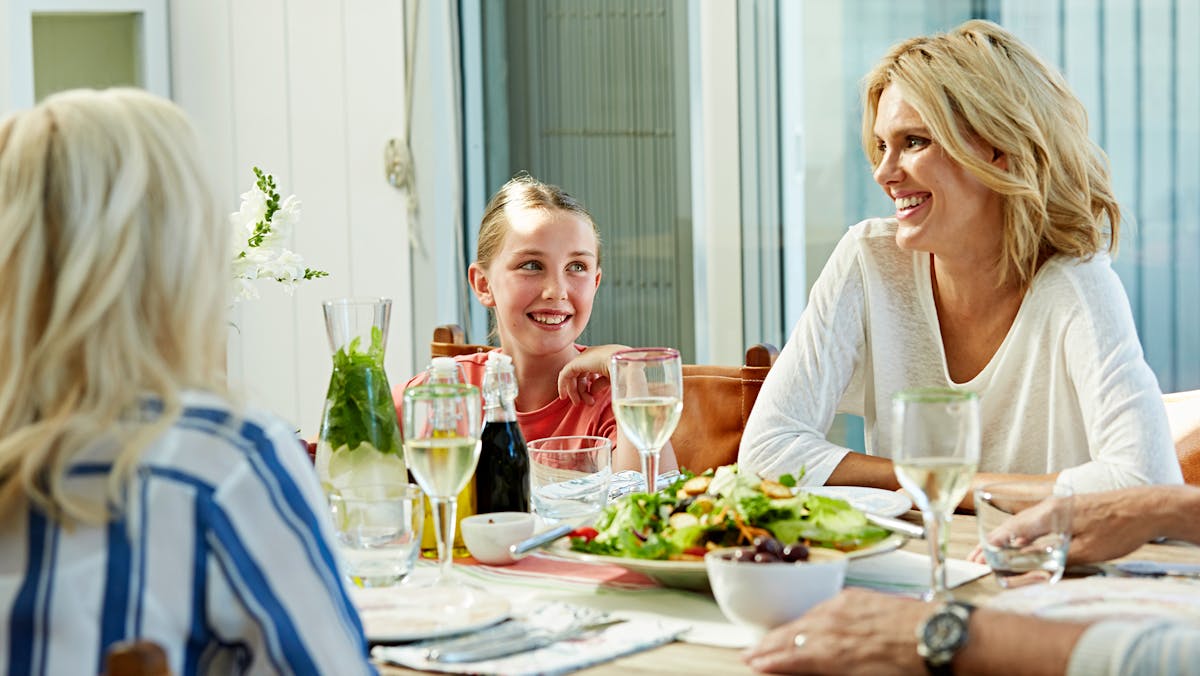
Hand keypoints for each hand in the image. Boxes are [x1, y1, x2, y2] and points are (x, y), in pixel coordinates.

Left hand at [556, 344, 627, 404]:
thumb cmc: (626, 371)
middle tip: (587, 403)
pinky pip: (565, 374)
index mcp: (604, 356)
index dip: (590, 385)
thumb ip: (600, 384)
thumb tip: (591, 391)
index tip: (591, 398)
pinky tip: (564, 396)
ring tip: (579, 402)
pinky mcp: (576, 362)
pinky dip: (563, 385)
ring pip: (573, 375)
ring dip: (575, 391)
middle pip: (582, 374)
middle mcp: (593, 355)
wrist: (626, 364)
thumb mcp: (613, 379)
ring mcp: (584, 357)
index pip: (592, 370)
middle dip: (582, 390)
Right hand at [742, 589, 926, 674]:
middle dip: (769, 646)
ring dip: (784, 631)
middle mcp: (834, 626)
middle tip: (751, 653)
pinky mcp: (857, 598)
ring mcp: (844, 608)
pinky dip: (808, 616)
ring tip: (769, 639)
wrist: (941, 637)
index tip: (754, 664)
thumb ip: (826, 669)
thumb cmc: (910, 666)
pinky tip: (804, 621)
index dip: (770, 661)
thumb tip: (805, 667)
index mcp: (834, 652)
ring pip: (804, 620)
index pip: (792, 657)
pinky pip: (823, 607)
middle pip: (792, 637)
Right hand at [968, 486, 1161, 565]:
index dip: (993, 544)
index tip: (979, 555)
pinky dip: (1025, 534)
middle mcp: (1050, 507)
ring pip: (1025, 523)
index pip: (1013, 529)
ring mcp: (1060, 506)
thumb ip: (1057, 558)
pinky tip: (1024, 544)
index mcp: (1050, 515)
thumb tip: (1033, 566)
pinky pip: (1038, 522)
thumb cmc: (1120, 528)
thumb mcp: (1087, 551)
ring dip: (1008, 538)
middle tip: (977, 556)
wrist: (1147, 508)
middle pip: (1013, 525)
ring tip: (993, 551)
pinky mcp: (1070, 509)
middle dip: (993, 542)